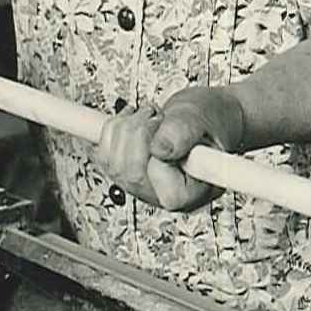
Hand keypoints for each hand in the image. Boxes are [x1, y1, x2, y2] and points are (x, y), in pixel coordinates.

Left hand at [95, 86, 247, 212]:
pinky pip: (101, 156)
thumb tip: (159, 149)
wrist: (203, 116)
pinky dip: (111, 130)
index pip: (169, 195)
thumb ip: (183, 131)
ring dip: (125, 127)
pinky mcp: (126, 174)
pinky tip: (132, 122)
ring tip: (149, 117)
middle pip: (132, 175)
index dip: (159, 161)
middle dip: (138, 132)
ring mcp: (144, 186)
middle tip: (157, 117)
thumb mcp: (202, 116)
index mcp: (195, 191)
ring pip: (113, 163)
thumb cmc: (210, 119)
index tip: (165, 135)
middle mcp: (167, 194)